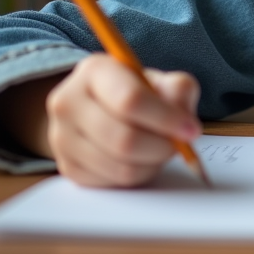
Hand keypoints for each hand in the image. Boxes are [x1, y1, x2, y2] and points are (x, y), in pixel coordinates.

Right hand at [43, 54, 201, 187]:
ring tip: (161, 149)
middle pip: (124, 139)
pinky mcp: (67, 167)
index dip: (166, 119)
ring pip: (120, 167)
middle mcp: (68, 102)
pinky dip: (137, 176)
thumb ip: (179, 90)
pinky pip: (112, 183)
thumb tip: (184, 121)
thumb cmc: (137, 92)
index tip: (192, 130)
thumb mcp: (161, 80)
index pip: (130, 100)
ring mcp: (61, 138)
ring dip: (152, 164)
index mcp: (94, 70)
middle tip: (180, 145)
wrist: (100, 108)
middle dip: (162, 147)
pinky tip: (142, 159)